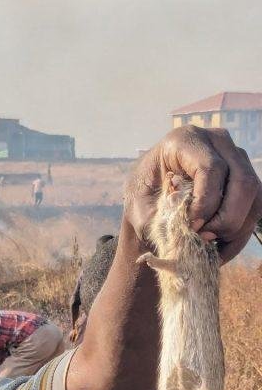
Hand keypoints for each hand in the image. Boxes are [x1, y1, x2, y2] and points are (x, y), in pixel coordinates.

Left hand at [125, 125, 261, 261]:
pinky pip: (255, 206)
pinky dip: (240, 232)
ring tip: (211, 247)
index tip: (191, 228)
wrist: (149, 195)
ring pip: (254, 195)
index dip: (206, 203)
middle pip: (242, 181)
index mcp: (184, 140)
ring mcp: (235, 157)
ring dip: (236, 228)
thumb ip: (160, 218)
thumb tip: (191, 229)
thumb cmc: (142, 197)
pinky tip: (220, 249)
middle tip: (204, 240)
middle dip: (226, 219)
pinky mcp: (244, 176)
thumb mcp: (139, 207)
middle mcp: (216, 141)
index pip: (211, 168)